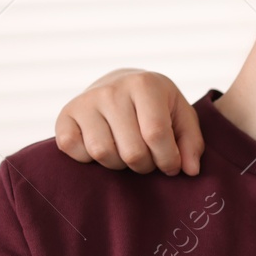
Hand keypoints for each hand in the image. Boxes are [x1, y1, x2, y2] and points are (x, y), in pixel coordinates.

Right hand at [55, 69, 204, 175]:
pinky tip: (103, 147)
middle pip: (131, 151)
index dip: (168, 160)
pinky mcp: (64, 116)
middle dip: (146, 166)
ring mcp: (85, 102)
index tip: (172, 166)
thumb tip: (190, 170)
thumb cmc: (156, 107)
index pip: (156, 135)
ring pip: (103, 154)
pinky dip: (89, 159)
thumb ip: (191, 142)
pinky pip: (74, 150)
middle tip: (148, 159)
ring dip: (119, 165)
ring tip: (126, 152)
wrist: (119, 86)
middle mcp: (112, 90)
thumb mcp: (181, 116)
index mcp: (144, 85)